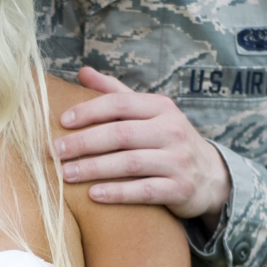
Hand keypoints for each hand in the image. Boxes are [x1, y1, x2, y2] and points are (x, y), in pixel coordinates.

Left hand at [54, 66, 232, 222]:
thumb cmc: (168, 140)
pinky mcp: (180, 189)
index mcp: (161, 107)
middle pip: (121, 134)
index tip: (62, 121)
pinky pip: (145, 191)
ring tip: (65, 175)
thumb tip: (82, 72)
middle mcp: (172, 131)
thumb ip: (116, 93)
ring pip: (130, 163)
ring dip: (94, 169)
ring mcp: (178, 161)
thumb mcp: (149, 113)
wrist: (211, 175)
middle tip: (55, 151)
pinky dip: (118, 193)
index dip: (89, 111)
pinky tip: (94, 195)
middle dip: (84, 143)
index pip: (120, 103)